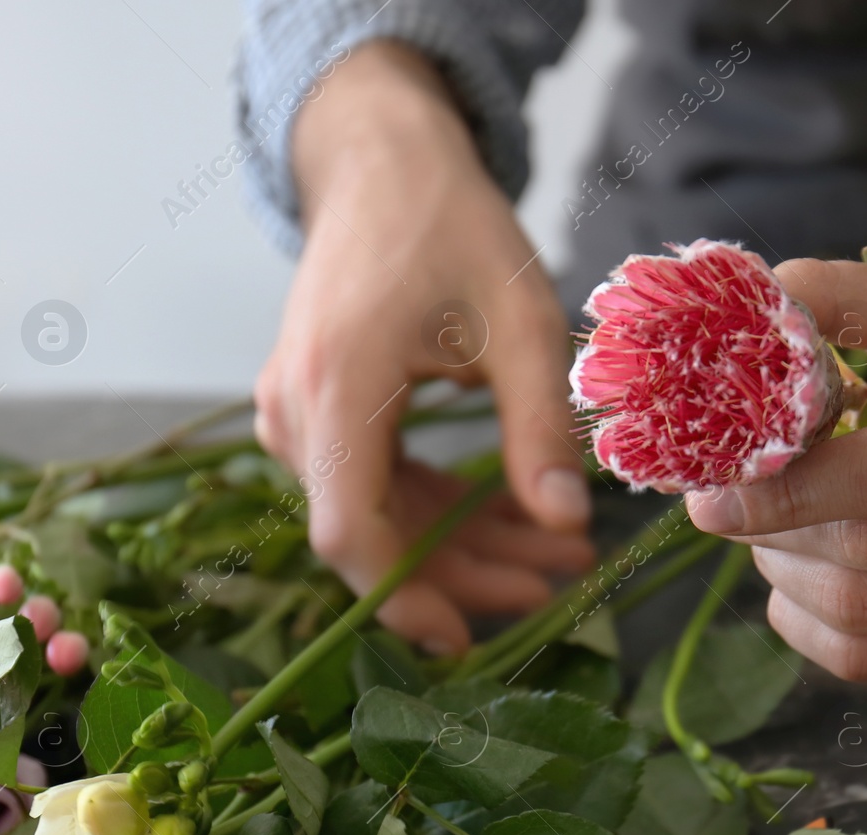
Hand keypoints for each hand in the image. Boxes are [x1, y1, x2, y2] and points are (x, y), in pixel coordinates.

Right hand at [255, 42, 592, 653]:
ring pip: (378, 515)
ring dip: (465, 541)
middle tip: (564, 578)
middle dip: (467, 571)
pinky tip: (518, 515)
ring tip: (562, 551)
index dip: (406, 599)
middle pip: (372, 533)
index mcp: (336, 386)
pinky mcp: (319, 408)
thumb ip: (539, 427)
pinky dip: (442, 507)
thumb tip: (570, 523)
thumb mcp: (520, 322)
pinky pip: (375, 482)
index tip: (467, 641)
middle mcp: (296, 409)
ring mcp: (299, 411)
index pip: (349, 531)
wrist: (384, 161)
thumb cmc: (452, 225)